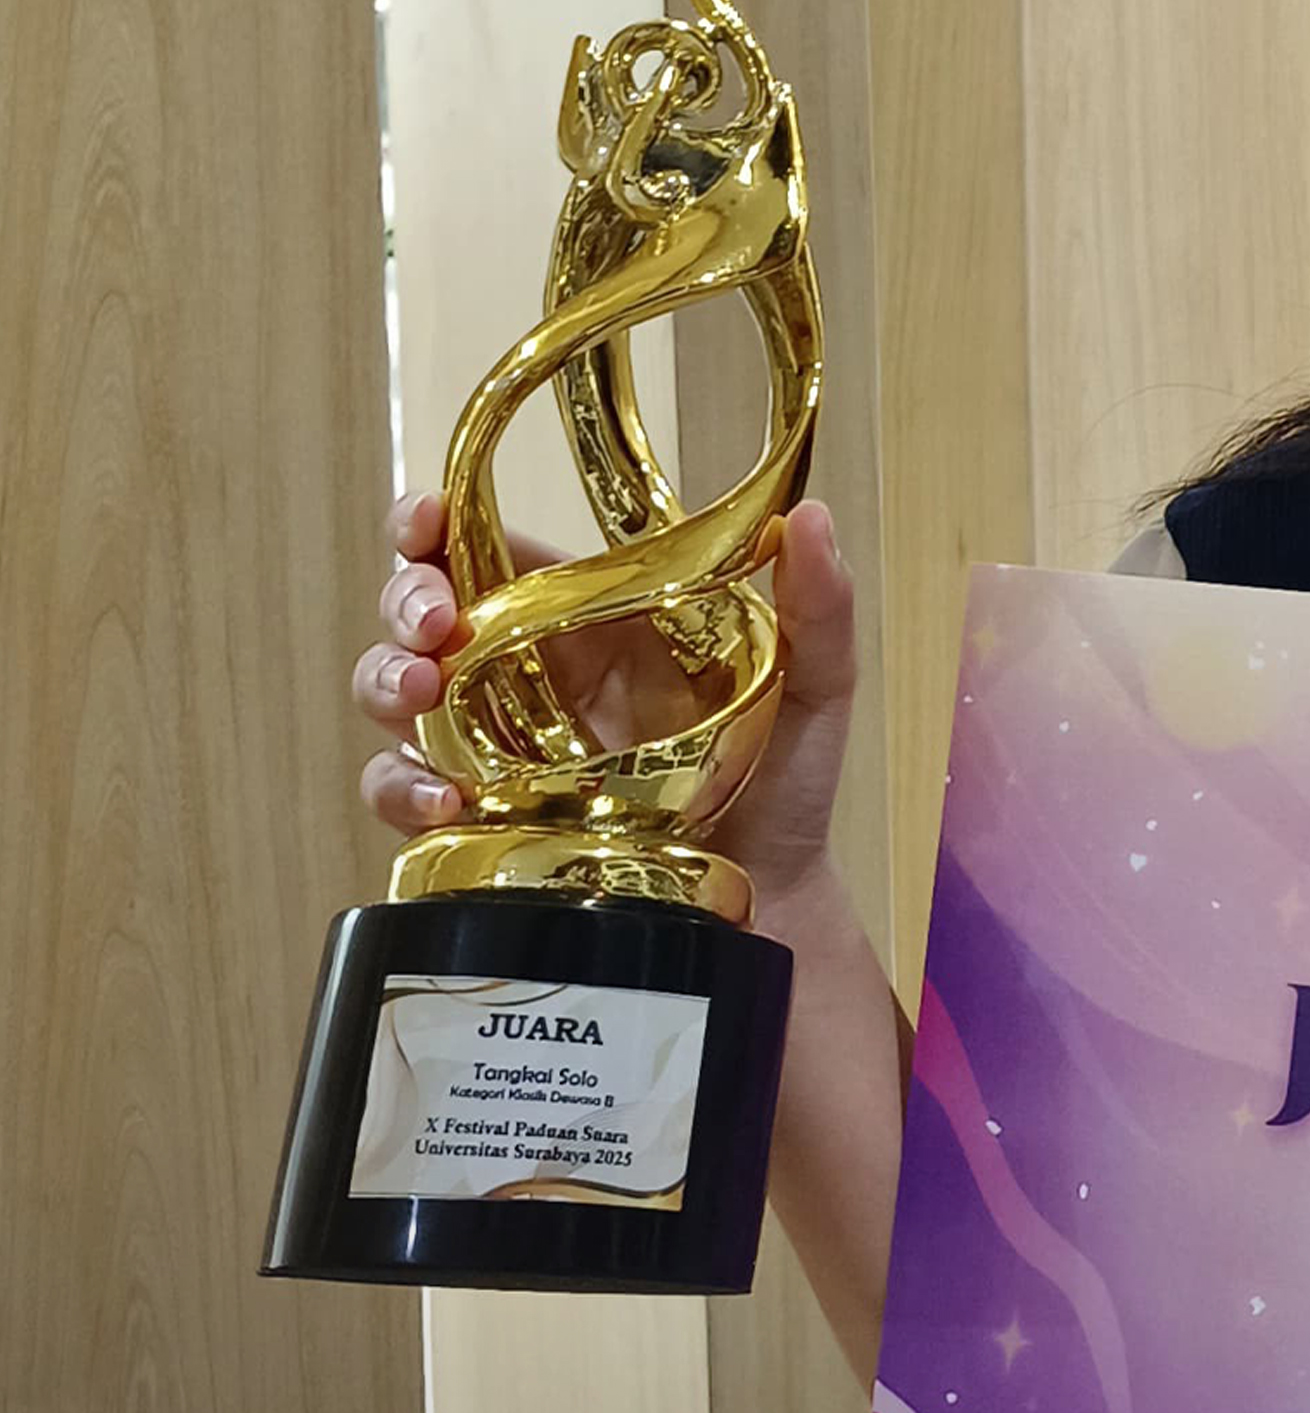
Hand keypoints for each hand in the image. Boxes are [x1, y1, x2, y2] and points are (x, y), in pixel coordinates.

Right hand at [351, 489, 860, 916]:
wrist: (770, 894)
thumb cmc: (785, 779)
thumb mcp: (813, 686)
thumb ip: (819, 606)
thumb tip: (813, 518)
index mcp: (592, 615)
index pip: (491, 545)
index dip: (435, 522)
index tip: (424, 523)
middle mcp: (531, 671)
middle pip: (425, 609)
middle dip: (405, 599)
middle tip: (431, 624)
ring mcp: (498, 745)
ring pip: (398, 692)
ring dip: (386, 680)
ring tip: (419, 693)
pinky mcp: (482, 816)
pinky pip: (406, 792)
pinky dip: (401, 787)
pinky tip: (441, 798)